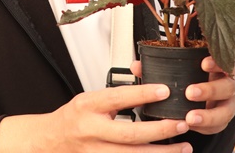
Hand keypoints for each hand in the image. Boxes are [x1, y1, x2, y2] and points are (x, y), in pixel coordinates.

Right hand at [0, 84, 192, 151]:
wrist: (51, 140)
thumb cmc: (73, 118)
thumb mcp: (89, 98)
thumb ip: (116, 96)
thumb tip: (147, 88)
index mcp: (88, 106)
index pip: (118, 98)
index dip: (142, 94)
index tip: (165, 91)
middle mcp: (91, 130)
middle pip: (130, 134)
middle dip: (160, 130)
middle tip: (182, 123)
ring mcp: (96, 152)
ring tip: (184, 147)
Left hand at [130, 57, 234, 135]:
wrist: (205, 98)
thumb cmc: (192, 79)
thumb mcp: (180, 70)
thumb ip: (159, 67)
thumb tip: (136, 65)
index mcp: (219, 66)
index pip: (223, 60)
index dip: (216, 62)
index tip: (203, 63)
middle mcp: (228, 84)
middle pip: (228, 86)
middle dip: (210, 89)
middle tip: (190, 92)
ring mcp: (228, 103)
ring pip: (226, 110)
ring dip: (208, 114)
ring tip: (190, 117)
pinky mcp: (223, 120)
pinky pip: (219, 125)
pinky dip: (205, 126)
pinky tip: (192, 126)